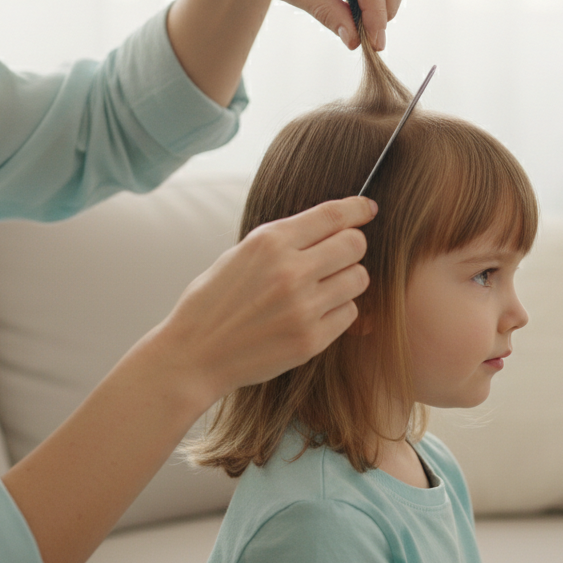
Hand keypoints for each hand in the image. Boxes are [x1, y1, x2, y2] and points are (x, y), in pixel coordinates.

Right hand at [147, 196, 376, 405]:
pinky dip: (338, 312)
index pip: (333, 215)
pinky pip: (349, 313)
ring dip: (347, 280)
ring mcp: (303, 308)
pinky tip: (314, 314)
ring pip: (358, 279)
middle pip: (355, 244)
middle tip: (339, 257)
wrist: (194, 354)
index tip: (367, 209)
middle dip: (352, 247)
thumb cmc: (214, 301)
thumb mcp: (241, 254)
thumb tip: (330, 224)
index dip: (357, 208)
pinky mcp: (311, 340)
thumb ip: (284, 240)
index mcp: (270, 242)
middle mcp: (290, 271)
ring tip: (323, 288)